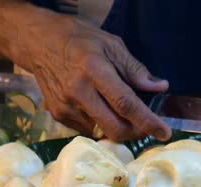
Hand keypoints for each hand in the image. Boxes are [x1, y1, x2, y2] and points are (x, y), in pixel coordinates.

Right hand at [16, 13, 171, 141]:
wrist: (36, 42)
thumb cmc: (78, 40)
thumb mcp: (111, 45)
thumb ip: (135, 69)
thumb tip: (159, 87)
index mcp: (95, 70)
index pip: (126, 104)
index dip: (147, 121)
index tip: (164, 133)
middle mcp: (78, 91)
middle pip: (115, 127)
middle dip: (135, 132)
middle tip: (144, 124)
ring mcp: (66, 106)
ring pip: (102, 132)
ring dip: (118, 128)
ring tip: (120, 111)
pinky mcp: (57, 114)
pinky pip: (88, 129)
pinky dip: (100, 124)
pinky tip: (100, 109)